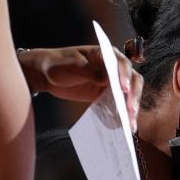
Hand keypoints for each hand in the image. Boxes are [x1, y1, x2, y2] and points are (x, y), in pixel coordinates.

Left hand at [20, 47, 143, 127]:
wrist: (47, 74)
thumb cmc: (59, 64)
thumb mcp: (73, 66)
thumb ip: (90, 72)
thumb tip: (107, 79)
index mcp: (106, 54)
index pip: (122, 64)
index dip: (125, 76)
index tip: (124, 89)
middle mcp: (113, 67)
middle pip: (132, 80)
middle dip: (133, 96)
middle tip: (130, 110)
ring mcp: (111, 82)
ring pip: (129, 94)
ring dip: (131, 108)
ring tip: (130, 124)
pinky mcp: (106, 95)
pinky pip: (118, 105)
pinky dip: (122, 115)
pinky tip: (124, 125)